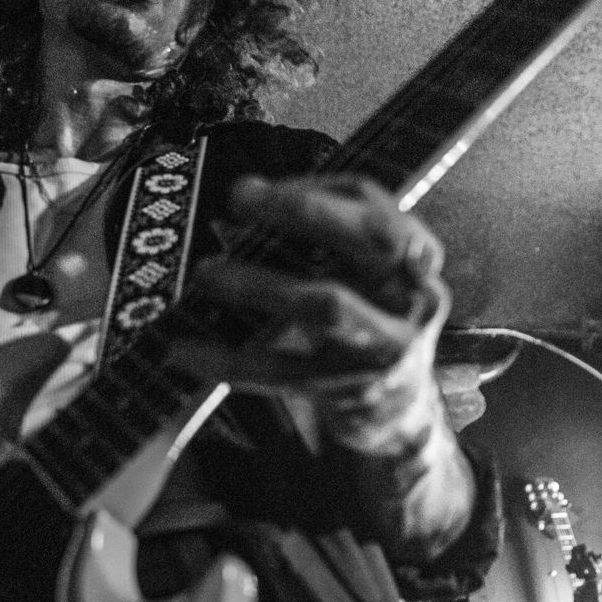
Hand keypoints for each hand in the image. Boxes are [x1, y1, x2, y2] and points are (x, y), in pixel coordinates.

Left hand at [186, 173, 450, 458]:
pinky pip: (282, 372)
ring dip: (260, 283)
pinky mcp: (350, 392)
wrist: (402, 414)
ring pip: (326, 304)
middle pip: (367, 241)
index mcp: (417, 259)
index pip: (372, 201)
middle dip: (304, 211)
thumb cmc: (370, 324)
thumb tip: (247, 195)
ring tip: (206, 272)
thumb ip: (328, 237)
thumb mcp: (368, 276)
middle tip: (240, 199)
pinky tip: (184, 351)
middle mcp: (413, 298)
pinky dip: (229, 360)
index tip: (254, 188)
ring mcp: (386, 347)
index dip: (315, 187)